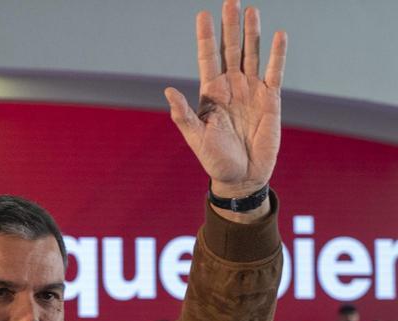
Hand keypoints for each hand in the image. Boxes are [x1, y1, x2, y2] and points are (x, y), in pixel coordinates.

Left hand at [164, 0, 286, 200]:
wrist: (241, 176)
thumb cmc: (215, 159)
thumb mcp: (195, 137)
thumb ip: (183, 114)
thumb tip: (168, 91)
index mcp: (210, 93)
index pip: (207, 57)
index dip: (205, 36)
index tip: (202, 14)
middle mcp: (231, 86)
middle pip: (231, 49)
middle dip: (230, 26)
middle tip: (230, 1)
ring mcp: (252, 90)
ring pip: (252, 54)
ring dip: (252, 33)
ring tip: (251, 10)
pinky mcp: (271, 99)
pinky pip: (275, 71)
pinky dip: (277, 54)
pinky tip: (279, 35)